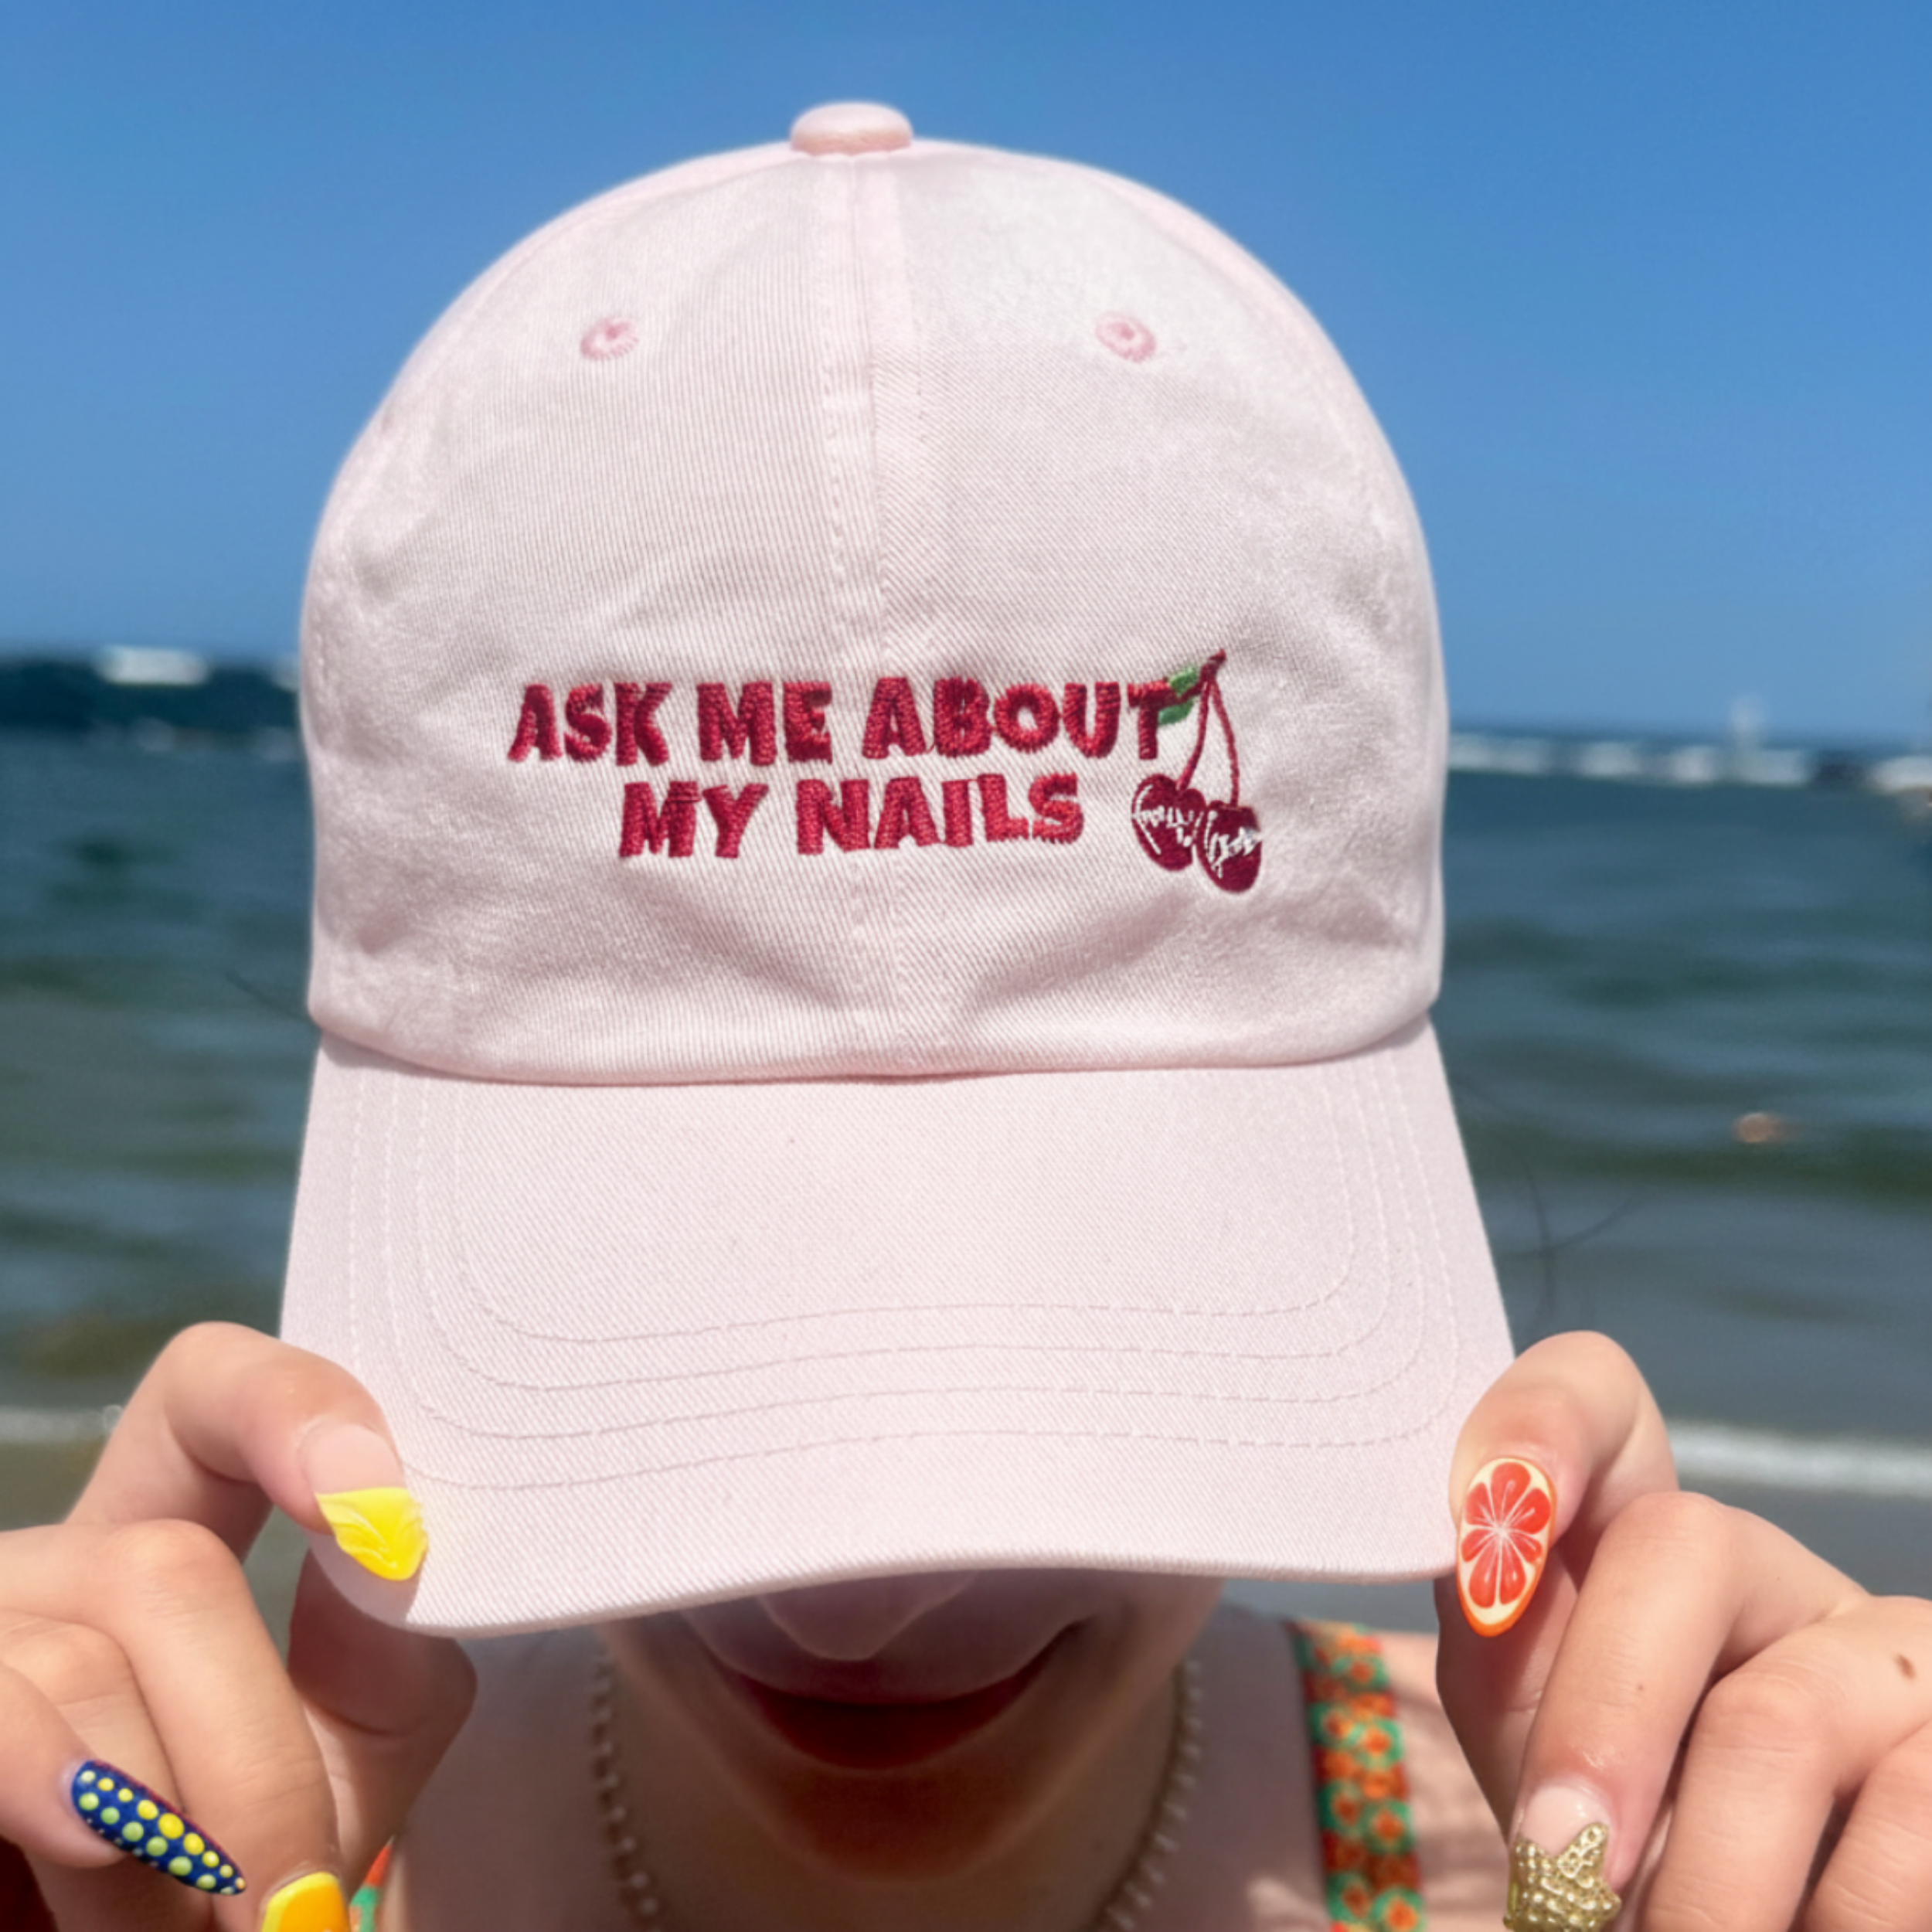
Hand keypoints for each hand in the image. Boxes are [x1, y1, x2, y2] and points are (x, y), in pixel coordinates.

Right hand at [0, 1322, 474, 1928]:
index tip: (384, 1521)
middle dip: (255, 1762)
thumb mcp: (337, 1777)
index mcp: (156, 1546)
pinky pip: (1, 1709)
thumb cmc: (227, 1886)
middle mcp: (49, 1568)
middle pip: (166, 1567)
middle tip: (291, 1896)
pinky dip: (65, 1795)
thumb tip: (390, 1558)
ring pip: (80, 1661)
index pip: (204, 1392)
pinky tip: (97, 1848)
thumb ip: (389, 1669)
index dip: (291, 1406)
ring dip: (163, 1831)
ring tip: (192, 1923)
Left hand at [1436, 1331, 1931, 1928]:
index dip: (1540, 1419)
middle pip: (1682, 1544)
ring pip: (1778, 1717)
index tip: (1483, 1521)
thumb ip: (1507, 1656)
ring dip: (1704, 1876)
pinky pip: (1902, 1819)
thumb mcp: (1544, 1754)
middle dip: (1602, 1723)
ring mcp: (1890, 1647)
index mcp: (1636, 1549)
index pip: (1597, 1397)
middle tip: (1559, 1872)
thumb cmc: (1629, 1858)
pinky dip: (1821, 1919)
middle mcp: (1768, 1568)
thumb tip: (1487, 1564)